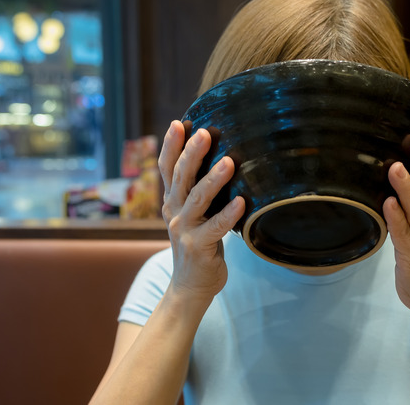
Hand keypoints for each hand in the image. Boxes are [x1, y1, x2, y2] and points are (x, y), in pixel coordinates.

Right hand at [158, 120, 244, 300]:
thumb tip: (223, 159)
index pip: (167, 168)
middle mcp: (174, 212)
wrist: (191, 287)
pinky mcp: (198, 247)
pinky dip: (229, 214)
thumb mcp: (195, 215)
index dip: (171, 145)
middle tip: (204, 132)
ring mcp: (184, 230)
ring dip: (213, 180)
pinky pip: (216, 228)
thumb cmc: (200, 244)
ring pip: (197, 200)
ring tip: (228, 162)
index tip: (180, 122)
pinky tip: (242, 202)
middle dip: (191, 153)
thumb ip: (200, 192)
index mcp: (172, 201)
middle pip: (181, 178)